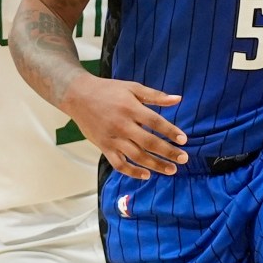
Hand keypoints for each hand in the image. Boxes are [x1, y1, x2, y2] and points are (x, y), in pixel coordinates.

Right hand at [64, 73, 187, 179]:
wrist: (78, 96)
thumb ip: (155, 95)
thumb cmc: (108, 90)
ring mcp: (112, 138)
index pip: (155, 122)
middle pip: (149, 142)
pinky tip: (146, 174)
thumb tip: (178, 99)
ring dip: (155, 165)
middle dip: (168, 152)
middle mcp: (122, 125)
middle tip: (184, 158)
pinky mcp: (104, 147)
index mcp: (131, 108)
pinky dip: (132, 172)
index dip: (170, 132)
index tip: (184, 140)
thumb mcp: (132, 87)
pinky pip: (119, 164)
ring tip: (171, 170)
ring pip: (136, 156)